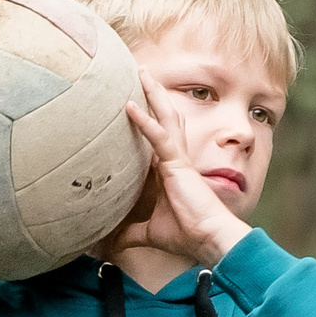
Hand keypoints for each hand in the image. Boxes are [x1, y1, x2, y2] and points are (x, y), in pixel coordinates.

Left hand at [115, 71, 249, 266]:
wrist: (208, 239)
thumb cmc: (185, 235)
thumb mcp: (148, 233)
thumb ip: (129, 233)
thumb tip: (107, 245)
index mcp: (169, 170)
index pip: (155, 137)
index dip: (146, 119)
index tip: (132, 102)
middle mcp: (175, 159)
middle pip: (164, 118)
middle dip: (154, 94)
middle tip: (141, 71)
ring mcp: (177, 159)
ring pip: (166, 117)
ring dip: (153, 94)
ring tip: (142, 71)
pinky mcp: (178, 165)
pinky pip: (159, 137)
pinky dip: (144, 121)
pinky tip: (130, 105)